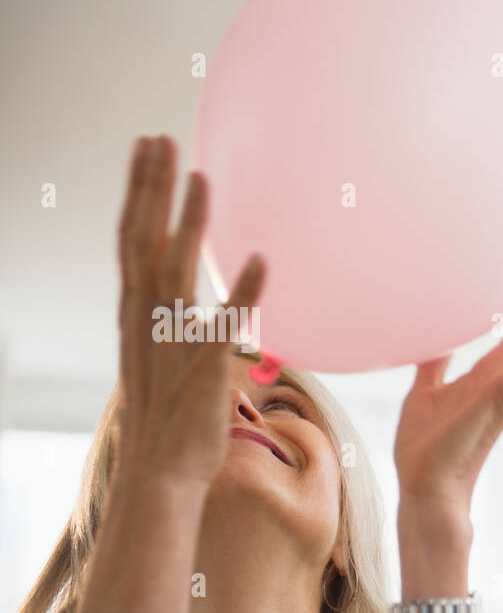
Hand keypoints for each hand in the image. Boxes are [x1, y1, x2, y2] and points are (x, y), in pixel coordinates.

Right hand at [115, 135, 265, 489]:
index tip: (146, 151)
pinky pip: (226, 325)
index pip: (131, 240)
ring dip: (191, 224)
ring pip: (178, 270)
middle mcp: (147, 322)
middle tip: (159, 137)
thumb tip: (190, 307)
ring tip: (202, 178)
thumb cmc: (168, 422)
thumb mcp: (163, 363)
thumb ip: (174, 326)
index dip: (139, 193)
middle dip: (151, 188)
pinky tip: (260, 261)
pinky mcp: (206, 369)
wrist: (161, 474)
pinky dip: (243, 294)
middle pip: (143, 241)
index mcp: (136, 316)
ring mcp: (173, 343)